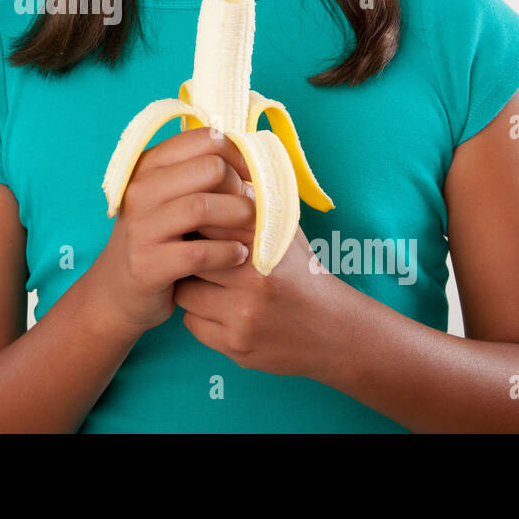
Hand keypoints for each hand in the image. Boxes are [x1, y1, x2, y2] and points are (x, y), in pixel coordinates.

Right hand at [90, 128, 257, 338]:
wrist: (117, 290)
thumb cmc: (159, 238)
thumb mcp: (171, 198)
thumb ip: (200, 174)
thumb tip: (255, 156)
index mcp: (149, 165)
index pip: (206, 138)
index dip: (239, 155)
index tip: (252, 177)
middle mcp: (140, 189)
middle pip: (210, 168)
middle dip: (240, 188)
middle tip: (250, 209)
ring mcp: (140, 227)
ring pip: (203, 206)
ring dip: (238, 219)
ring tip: (252, 232)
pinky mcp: (146, 264)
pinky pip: (199, 252)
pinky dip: (227, 253)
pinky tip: (238, 256)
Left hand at [173, 219, 346, 377]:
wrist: (334, 331)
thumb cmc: (301, 274)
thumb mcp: (284, 232)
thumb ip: (251, 205)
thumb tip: (216, 172)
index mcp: (265, 243)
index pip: (207, 220)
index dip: (196, 223)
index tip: (195, 226)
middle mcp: (254, 278)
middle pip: (190, 257)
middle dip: (188, 256)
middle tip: (194, 256)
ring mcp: (244, 315)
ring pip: (185, 293)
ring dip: (191, 288)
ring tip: (210, 285)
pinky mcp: (237, 345)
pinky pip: (192, 323)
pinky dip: (200, 316)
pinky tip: (220, 310)